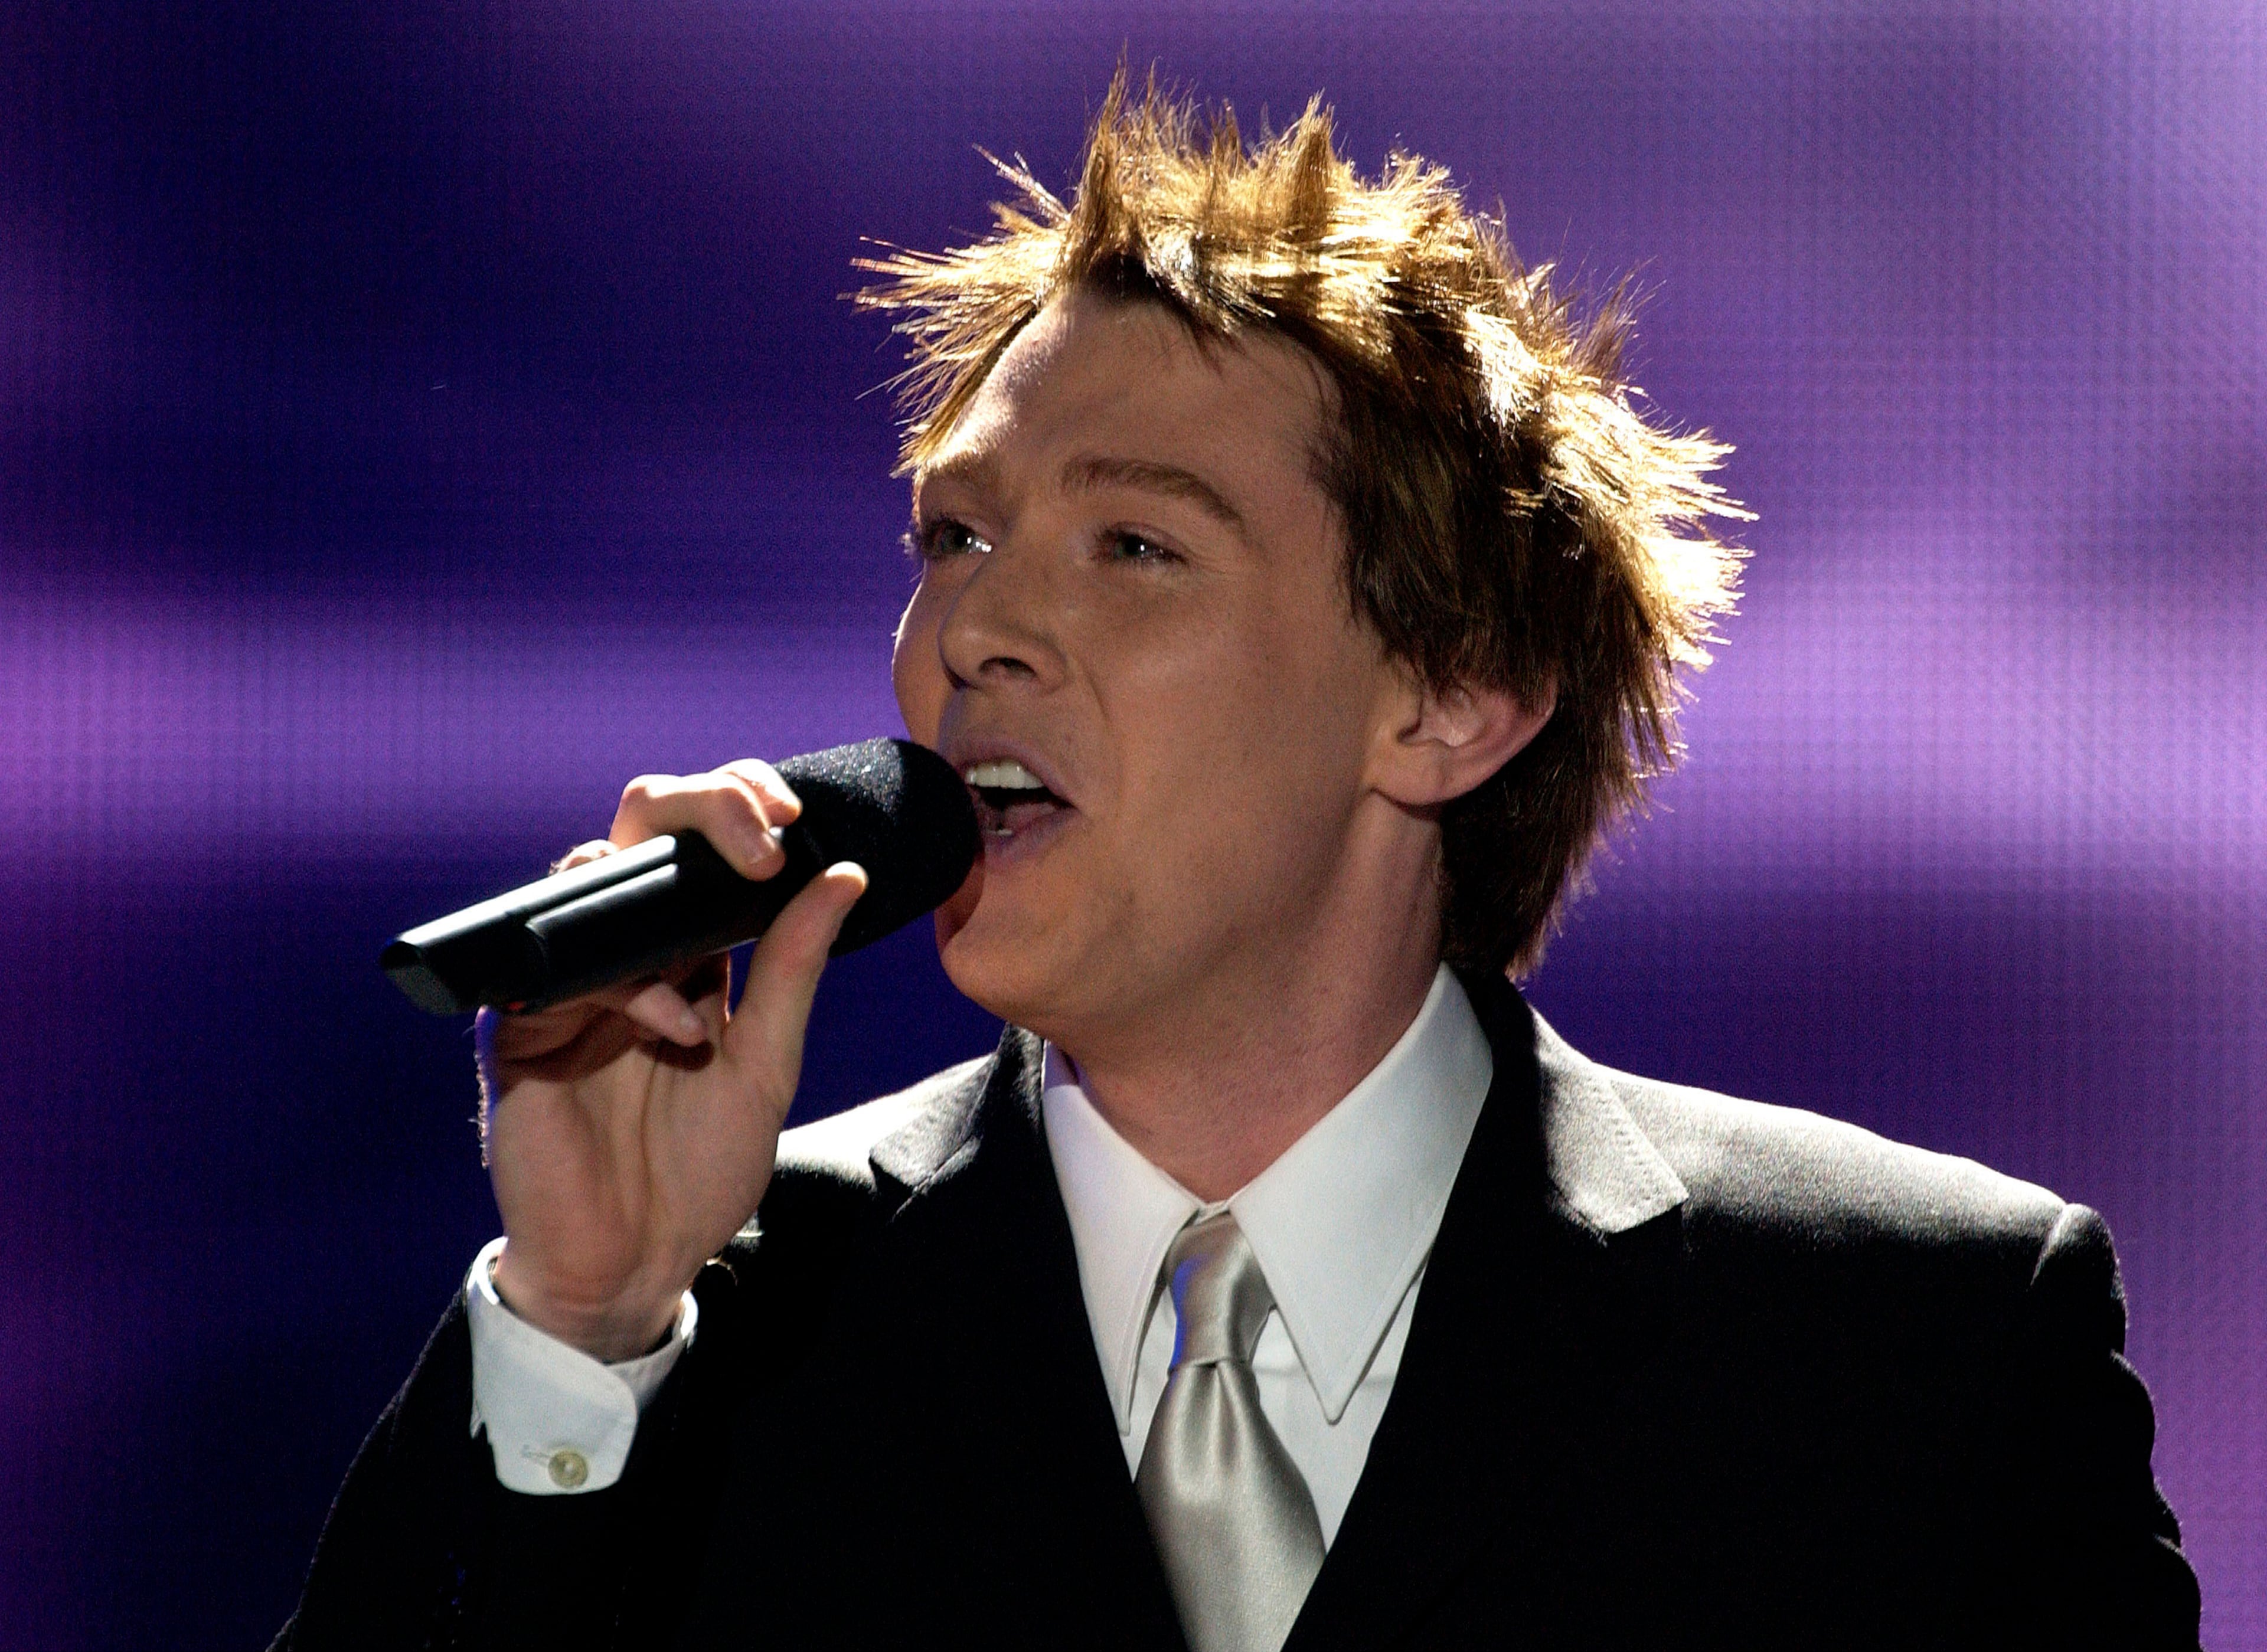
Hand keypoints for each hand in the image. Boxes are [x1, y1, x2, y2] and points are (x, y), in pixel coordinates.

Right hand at [478, 760, 866, 1360]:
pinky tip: (675, 1031)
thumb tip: (846, 875)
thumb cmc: (700, 1168)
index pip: (699, 839)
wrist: (636, 1263)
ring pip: (585, 880)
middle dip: (703, 807)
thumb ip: (794, 968)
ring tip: (708, 990)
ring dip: (658, 910)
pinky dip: (627, 989)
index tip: (793, 813)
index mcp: (683, 950)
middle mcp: (624, 951)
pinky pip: (557, 971)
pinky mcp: (523, 1029)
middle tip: (761, 836)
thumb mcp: (768, 1063)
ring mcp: (569, 985)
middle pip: (641, 827)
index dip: (736, 800)